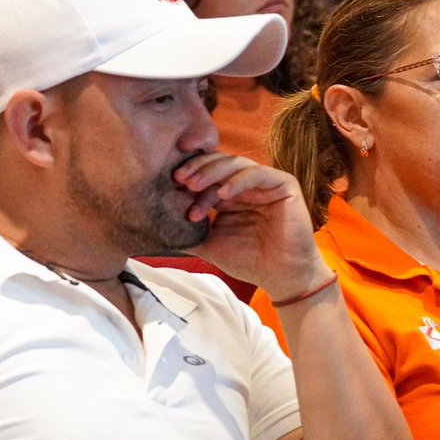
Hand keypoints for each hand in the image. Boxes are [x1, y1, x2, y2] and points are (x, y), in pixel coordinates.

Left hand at [173, 152, 329, 299]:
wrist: (280, 276)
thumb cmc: (248, 261)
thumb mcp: (209, 244)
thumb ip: (187, 232)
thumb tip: (154, 228)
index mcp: (231, 194)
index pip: (208, 174)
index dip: (190, 175)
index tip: (171, 185)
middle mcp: (248, 184)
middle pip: (219, 163)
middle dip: (198, 169)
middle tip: (179, 180)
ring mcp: (266, 182)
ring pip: (236, 164)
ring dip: (212, 172)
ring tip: (194, 186)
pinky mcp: (285, 184)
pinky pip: (258, 174)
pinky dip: (238, 181)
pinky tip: (222, 195)